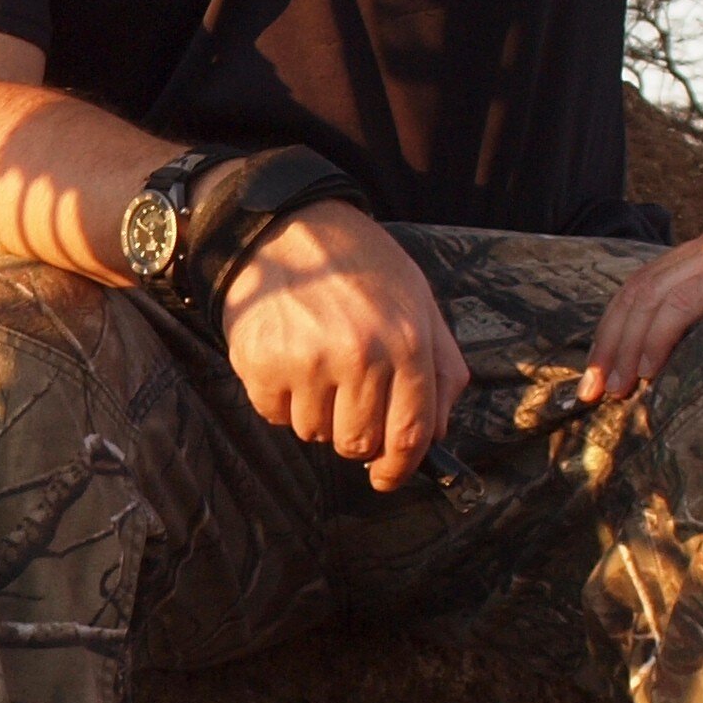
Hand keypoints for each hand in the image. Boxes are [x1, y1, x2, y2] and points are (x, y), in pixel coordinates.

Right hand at [217, 201, 469, 490]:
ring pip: (313, 433)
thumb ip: (440, 368)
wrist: (287, 225)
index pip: (411, 433)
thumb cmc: (359, 266)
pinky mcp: (262, 364)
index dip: (399, 467)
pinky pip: (274, 415)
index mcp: (407, 342)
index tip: (387, 477)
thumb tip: (436, 435)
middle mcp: (361, 355)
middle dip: (354, 436)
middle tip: (346, 405)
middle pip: (358, 443)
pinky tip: (287, 361)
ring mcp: (308, 361)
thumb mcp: (418, 301)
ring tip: (315, 367)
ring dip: (316, 413)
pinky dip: (281, 400)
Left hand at [581, 216, 702, 399]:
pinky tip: (647, 370)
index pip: (646, 289)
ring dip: (624, 346)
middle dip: (609, 344)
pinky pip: (680, 303)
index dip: (618, 330)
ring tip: (616, 388)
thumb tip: (702, 365)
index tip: (606, 373)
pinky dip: (655, 337)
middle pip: (636, 293)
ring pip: (649, 298)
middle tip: (595, 390)